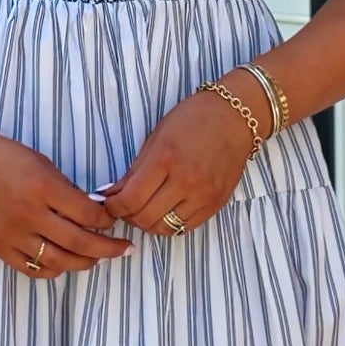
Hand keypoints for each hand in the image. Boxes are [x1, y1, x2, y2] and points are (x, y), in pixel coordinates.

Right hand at [0, 124, 133, 277]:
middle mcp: (30, 215)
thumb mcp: (38, 161)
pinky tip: (64, 264)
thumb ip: (63, 187)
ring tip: (98, 259)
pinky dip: (53, 269)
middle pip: (80, 242)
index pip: (88, 214)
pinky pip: (32, 268)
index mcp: (43, 188)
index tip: (115, 220)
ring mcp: (13, 235)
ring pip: (59, 261)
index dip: (107, 221)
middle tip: (125, 249)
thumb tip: (88, 208)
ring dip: (85, 263)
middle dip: (108, 248)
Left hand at [97, 83, 259, 235]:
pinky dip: (169, 224)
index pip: (130, 199)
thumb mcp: (156, 137)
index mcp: (165, 159)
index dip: (114, 207)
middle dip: (128, 216)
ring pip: (165, 228)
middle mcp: (186, 181)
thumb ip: (134, 171)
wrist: (235, 117)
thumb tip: (112, 194)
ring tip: (143, 211)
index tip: (110, 203)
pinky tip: (164, 211)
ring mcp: (203, 195)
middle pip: (145, 217)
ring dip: (148, 224)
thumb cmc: (193, 119)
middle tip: (124, 207)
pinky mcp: (216, 204)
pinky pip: (185, 227)